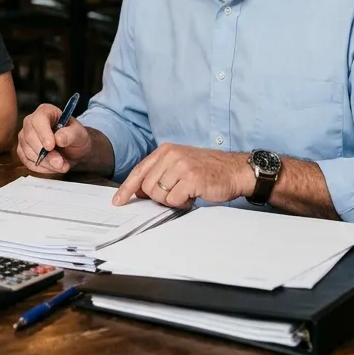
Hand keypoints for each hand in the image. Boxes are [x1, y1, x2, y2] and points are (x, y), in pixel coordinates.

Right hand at [16, 104, 91, 174]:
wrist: (73, 150)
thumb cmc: (76, 138)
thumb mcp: (80, 134)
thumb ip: (71, 134)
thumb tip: (59, 139)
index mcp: (45, 112)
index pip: (38, 119)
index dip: (43, 133)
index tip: (51, 146)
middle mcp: (31, 122)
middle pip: (29, 136)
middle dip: (44, 153)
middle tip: (60, 163)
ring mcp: (25, 136)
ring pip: (27, 151)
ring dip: (44, 163)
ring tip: (61, 166)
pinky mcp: (23, 150)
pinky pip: (26, 161)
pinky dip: (40, 168)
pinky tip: (53, 168)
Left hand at [111, 144, 254, 207]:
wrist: (235, 170)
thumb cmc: (208, 170)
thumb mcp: (180, 164)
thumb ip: (159, 173)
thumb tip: (138, 191)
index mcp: (166, 150)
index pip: (139, 171)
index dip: (126, 188)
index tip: (118, 201)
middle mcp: (172, 155)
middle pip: (147, 187)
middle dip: (158, 197)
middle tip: (175, 195)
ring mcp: (181, 166)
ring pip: (159, 195)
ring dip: (172, 201)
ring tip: (185, 194)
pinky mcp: (191, 178)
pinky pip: (174, 200)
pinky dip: (182, 204)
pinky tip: (192, 197)